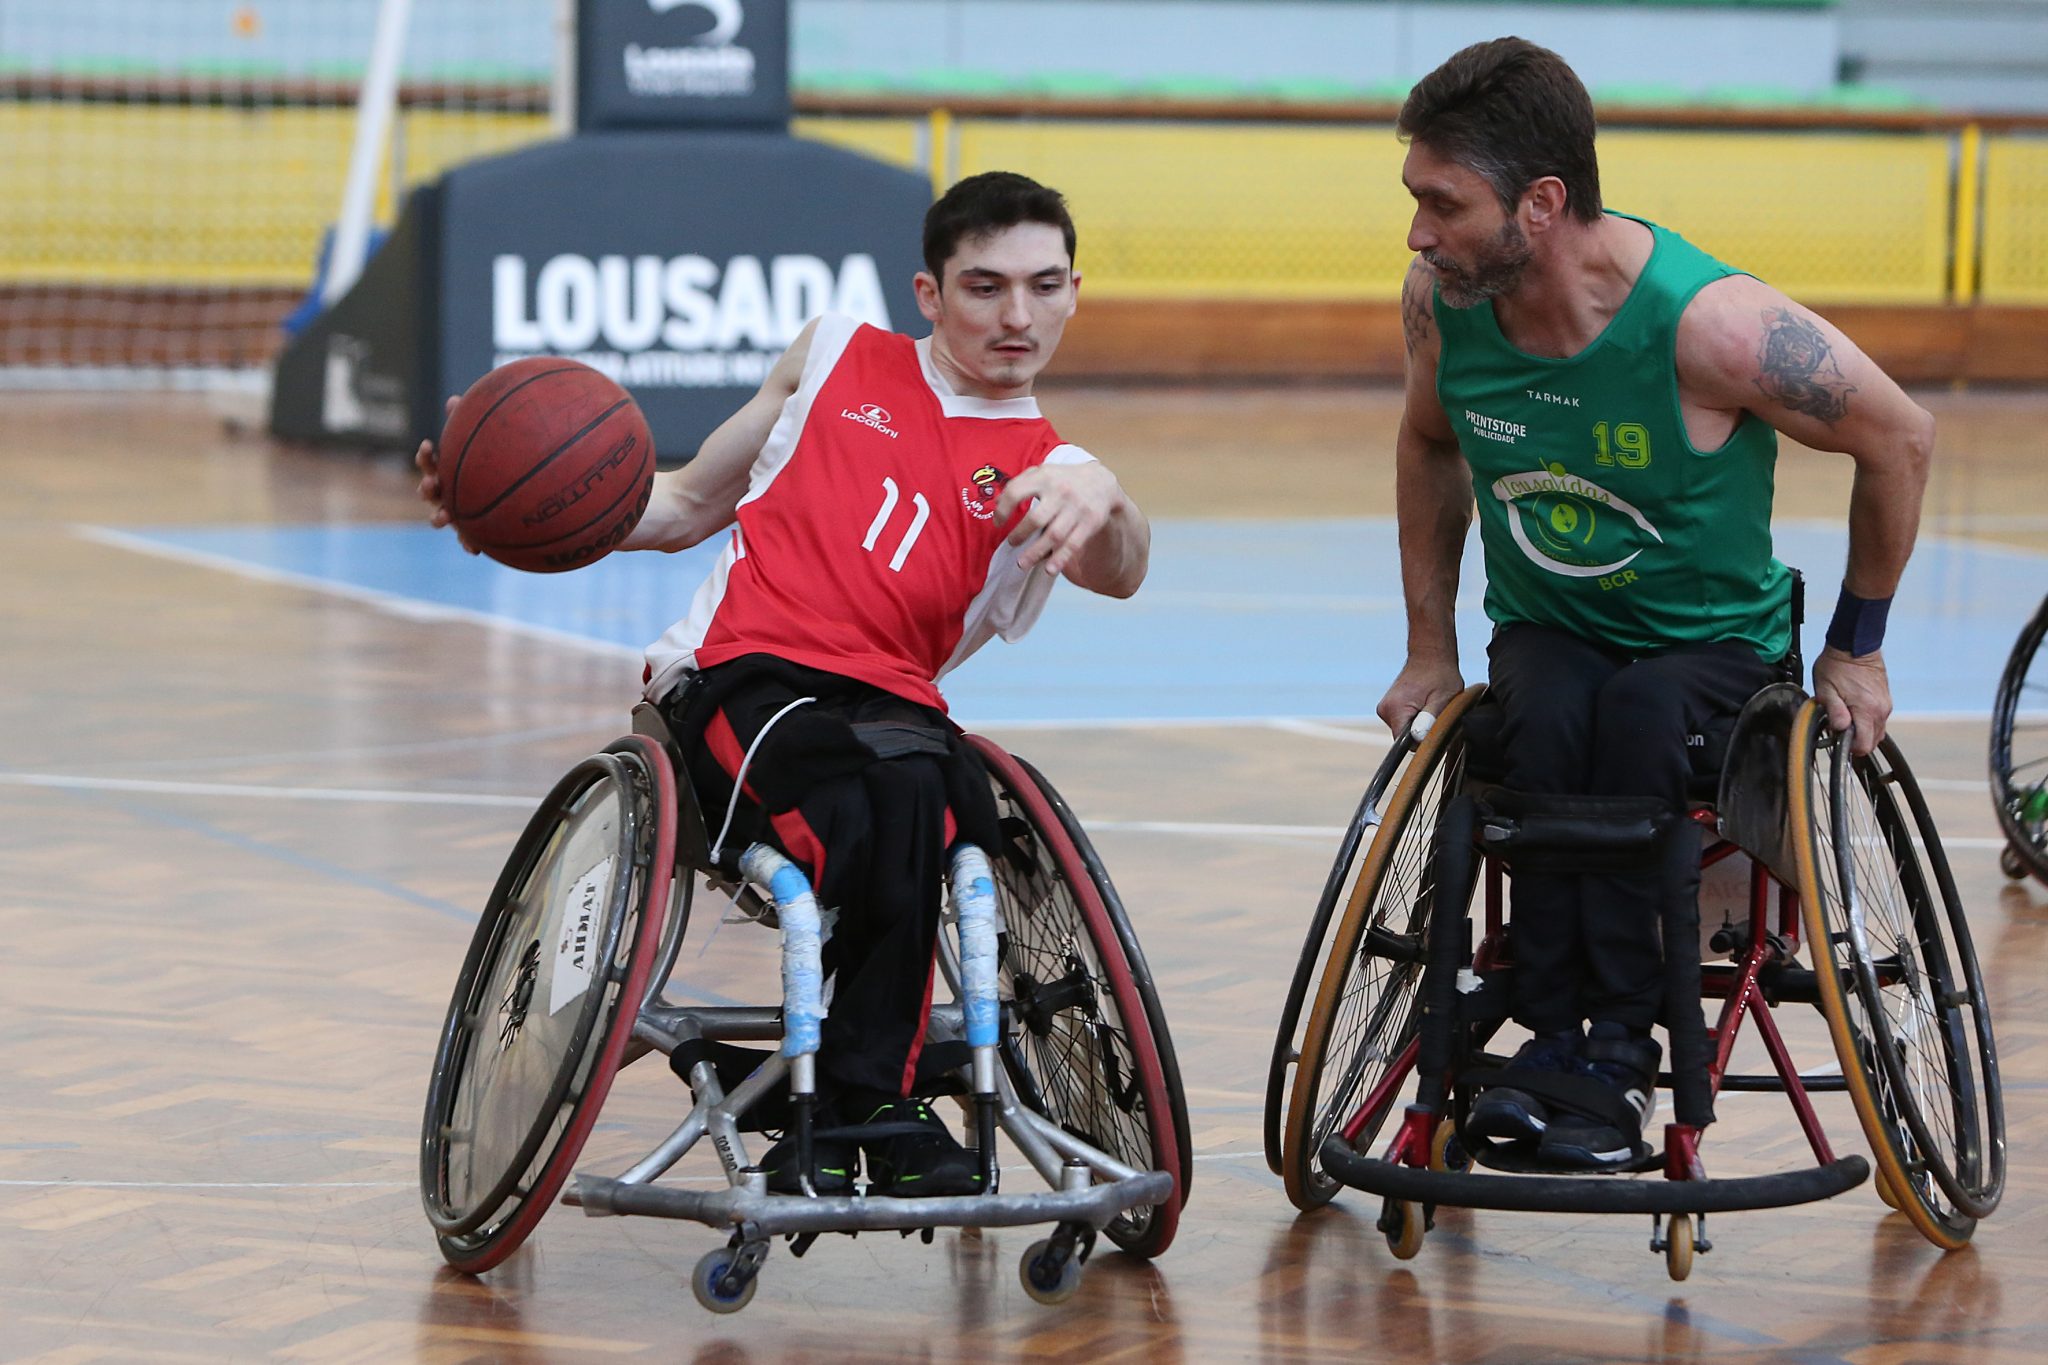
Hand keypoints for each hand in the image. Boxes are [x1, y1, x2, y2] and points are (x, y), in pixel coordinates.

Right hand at [414, 395, 477, 553]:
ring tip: (441, 517)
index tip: (428, 445)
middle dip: (426, 488)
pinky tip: (475, 549)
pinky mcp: (470, 529)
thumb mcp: (479, 443)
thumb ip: (467, 423)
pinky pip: (467, 538)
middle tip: (429, 485)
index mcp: (446, 471)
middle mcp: (446, 491)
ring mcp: (456, 511)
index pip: (430, 461)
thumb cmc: (489, 462)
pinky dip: (468, 543)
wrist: (507, 493)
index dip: (426, 455)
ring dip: (438, 517)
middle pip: (429, 491)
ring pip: (441, 516)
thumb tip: (455, 399)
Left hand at [994, 460, 1123, 578]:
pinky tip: (1049, 570)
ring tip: (1022, 564)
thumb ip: (1020, 484)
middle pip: (1035, 519)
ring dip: (1035, 553)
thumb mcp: (1043, 473)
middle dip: (1019, 535)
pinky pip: (1073, 544)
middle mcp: (1061, 492)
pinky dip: (1060, 559)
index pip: (1016, 492)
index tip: (998, 523)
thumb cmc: (1063, 480)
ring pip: (1053, 535)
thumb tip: (997, 504)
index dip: (1003, 510)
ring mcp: (1076, 508)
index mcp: (1044, 477)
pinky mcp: (1090, 522)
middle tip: (1011, 544)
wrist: (1101, 483)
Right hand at [1378, 655, 1463, 738]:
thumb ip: (1430, 719)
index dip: (1423, 740)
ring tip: (1430, 705)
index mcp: (1395, 709)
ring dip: (1419, 724)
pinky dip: (1414, 719)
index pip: (1405, 744)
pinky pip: (1403, 723)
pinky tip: (1423, 705)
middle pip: (1404, 739)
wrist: (1430, 655)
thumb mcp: (1443, 698)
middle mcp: (1385, 710)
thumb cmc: (1440, 674)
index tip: (1434, 725)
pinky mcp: (1388, 708)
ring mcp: (1385, 709)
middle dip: (1422, 731)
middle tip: (1435, 712)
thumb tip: (1418, 738)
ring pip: (1404, 731)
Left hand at [1812, 646, 1890, 756]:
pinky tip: (1853, 711)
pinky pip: (1878, 719)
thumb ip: (1834, 713)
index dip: (1849, 747)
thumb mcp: (1825, 690)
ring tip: (1845, 717)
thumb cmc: (1836, 666)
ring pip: (1877, 731)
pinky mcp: (1885, 699)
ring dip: (1862, 730)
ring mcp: (1885, 704)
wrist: (1853, 645)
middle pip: (1873, 741)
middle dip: (1856, 740)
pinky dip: (1867, 721)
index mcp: (1867, 710)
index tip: (1837, 737)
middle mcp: (1881, 710)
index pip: (1864, 745)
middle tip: (1839, 728)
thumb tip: (1840, 729)